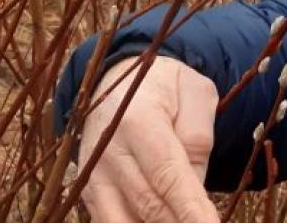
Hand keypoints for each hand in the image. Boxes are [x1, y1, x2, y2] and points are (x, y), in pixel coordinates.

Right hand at [79, 56, 220, 221]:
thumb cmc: (166, 86)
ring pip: (123, 220)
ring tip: (185, 222)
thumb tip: (194, 189)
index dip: (190, 209)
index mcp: (138, 121)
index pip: (168, 175)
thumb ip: (198, 138)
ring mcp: (93, 174)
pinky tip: (162, 221)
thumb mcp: (196, 94)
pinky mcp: (87, 190)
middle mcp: (107, 151)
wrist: (120, 78)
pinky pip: (109, 221)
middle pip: (148, 204)